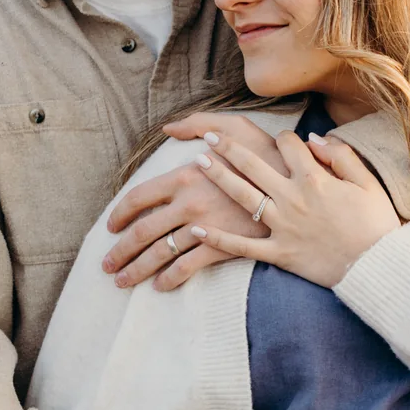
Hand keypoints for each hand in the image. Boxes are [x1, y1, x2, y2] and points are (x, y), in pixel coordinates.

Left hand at [103, 115, 285, 291]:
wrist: (302, 187)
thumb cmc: (269, 153)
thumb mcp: (236, 126)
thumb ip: (198, 124)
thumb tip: (167, 129)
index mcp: (185, 175)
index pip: (138, 198)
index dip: (119, 215)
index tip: (110, 228)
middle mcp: (189, 203)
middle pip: (142, 232)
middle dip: (119, 252)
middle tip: (107, 265)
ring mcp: (206, 226)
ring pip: (160, 254)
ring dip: (137, 270)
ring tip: (122, 281)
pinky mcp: (225, 246)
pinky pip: (189, 267)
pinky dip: (170, 278)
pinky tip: (160, 286)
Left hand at [188, 129, 400, 288]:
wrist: (376, 267)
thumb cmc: (377, 224)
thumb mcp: (368, 182)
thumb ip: (342, 155)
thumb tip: (315, 137)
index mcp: (315, 178)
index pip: (288, 145)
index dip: (282, 137)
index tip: (279, 139)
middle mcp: (293, 198)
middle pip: (254, 164)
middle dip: (229, 146)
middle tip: (209, 136)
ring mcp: (283, 226)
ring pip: (242, 196)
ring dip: (218, 177)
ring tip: (198, 162)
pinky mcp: (279, 253)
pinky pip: (242, 246)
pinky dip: (219, 238)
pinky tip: (198, 228)